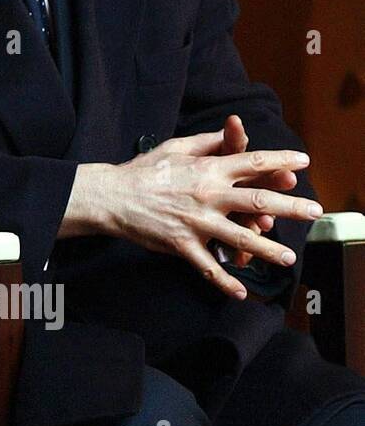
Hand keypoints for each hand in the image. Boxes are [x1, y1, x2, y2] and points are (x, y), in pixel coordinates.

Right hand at [101, 139, 320, 298]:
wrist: (111, 196)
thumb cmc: (143, 170)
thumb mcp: (174, 147)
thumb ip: (207, 142)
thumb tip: (230, 133)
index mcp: (208, 169)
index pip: (252, 162)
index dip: (280, 161)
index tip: (303, 162)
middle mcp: (207, 195)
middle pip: (257, 201)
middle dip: (290, 207)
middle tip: (315, 211)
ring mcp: (196, 222)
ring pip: (240, 238)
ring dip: (267, 249)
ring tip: (288, 257)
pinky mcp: (182, 244)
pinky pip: (207, 266)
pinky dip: (224, 282)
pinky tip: (241, 292)